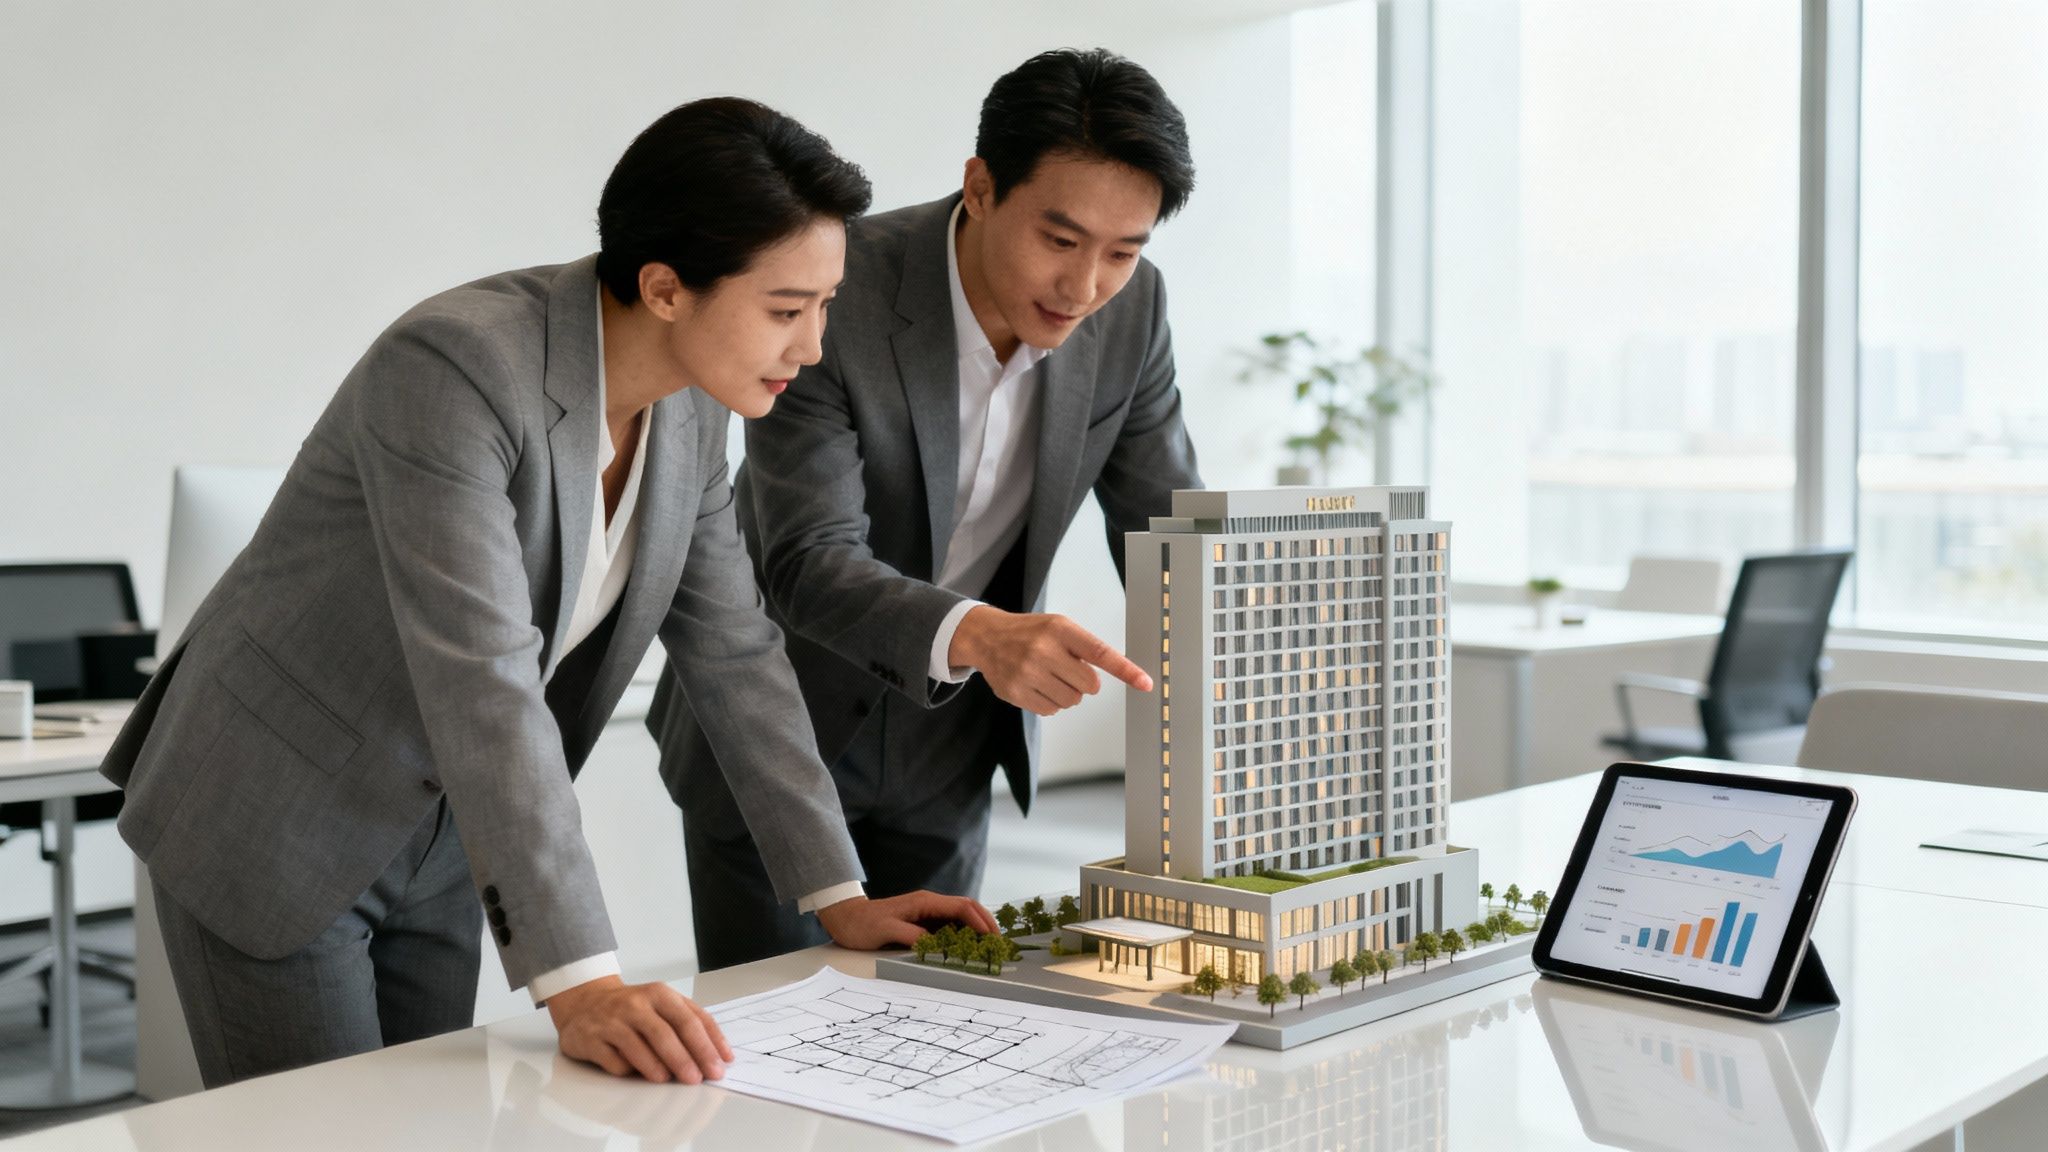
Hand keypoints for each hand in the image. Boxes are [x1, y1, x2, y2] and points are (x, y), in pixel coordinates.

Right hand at [547, 976, 733, 1083]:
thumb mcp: (662, 1003)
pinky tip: (636, 1074)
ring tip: (669, 1080)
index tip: (721, 1064)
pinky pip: (614, 1062)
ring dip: (657, 1068)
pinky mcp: (591, 1040)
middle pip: (665, 1034)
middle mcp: (635, 1005)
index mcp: (659, 994)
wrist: (585, 1002)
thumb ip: (689, 1022)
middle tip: (698, 1079)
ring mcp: (611, 1022)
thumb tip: (719, 1054)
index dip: (708, 1043)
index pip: (689, 1019)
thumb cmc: (632, 1008)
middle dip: (685, 1059)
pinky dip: (628, 1071)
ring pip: (638, 1048)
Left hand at [816, 891, 998, 949]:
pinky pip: (950, 927)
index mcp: (925, 902)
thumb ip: (911, 936)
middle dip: (986, 924)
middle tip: (999, 944)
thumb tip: (935, 945)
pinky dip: (964, 937)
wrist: (847, 919)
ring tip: (989, 949)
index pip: (962, 906)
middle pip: (968, 909)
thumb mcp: (886, 930)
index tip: (992, 937)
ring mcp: (928, 913)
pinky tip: (969, 949)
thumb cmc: (864, 924)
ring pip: (962, 919)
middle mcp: (931, 904)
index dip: (980, 921)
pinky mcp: (924, 923)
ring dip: (977, 931)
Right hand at [948, 605, 1152, 715]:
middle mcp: (1043, 650)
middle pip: (1090, 685)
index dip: (1125, 670)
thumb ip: (1084, 647)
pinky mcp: (1016, 693)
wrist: (988, 637)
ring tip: (1049, 676)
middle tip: (1068, 670)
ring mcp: (1027, 673)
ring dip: (1067, 693)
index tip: (1145, 683)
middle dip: (1085, 682)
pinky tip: (1037, 686)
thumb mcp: (1058, 626)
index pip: (1100, 652)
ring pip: (1072, 701)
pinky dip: (1050, 703)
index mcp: (1060, 629)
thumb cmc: (1031, 633)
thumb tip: (1116, 672)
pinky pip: (1051, 711)